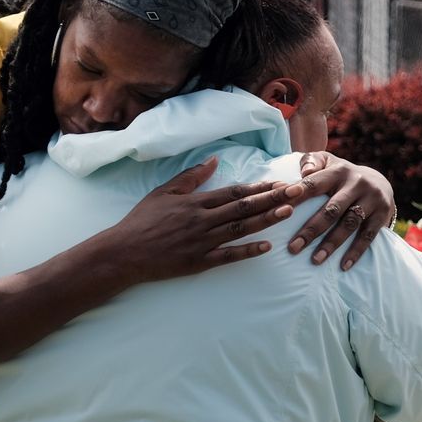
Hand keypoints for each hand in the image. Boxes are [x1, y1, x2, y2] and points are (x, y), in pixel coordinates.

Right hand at [115, 156, 304, 282]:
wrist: (123, 253)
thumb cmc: (142, 220)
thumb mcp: (164, 191)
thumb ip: (191, 176)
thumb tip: (214, 159)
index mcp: (195, 202)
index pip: (234, 192)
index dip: (259, 187)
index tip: (279, 182)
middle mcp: (202, 220)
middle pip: (244, 207)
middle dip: (273, 199)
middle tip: (297, 192)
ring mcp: (202, 242)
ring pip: (241, 229)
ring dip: (266, 220)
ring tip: (288, 212)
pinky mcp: (199, 262)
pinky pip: (228, 256)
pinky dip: (247, 251)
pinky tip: (267, 247)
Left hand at [286, 152, 394, 270]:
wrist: (379, 181)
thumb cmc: (341, 176)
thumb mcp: (327, 162)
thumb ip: (311, 162)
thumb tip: (303, 172)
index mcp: (338, 171)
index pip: (314, 184)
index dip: (297, 197)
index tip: (279, 213)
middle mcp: (356, 183)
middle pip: (331, 209)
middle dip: (311, 230)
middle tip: (293, 248)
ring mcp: (371, 199)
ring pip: (349, 224)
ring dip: (331, 243)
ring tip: (315, 260)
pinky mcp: (382, 214)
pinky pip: (368, 235)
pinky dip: (356, 251)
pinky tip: (343, 266)